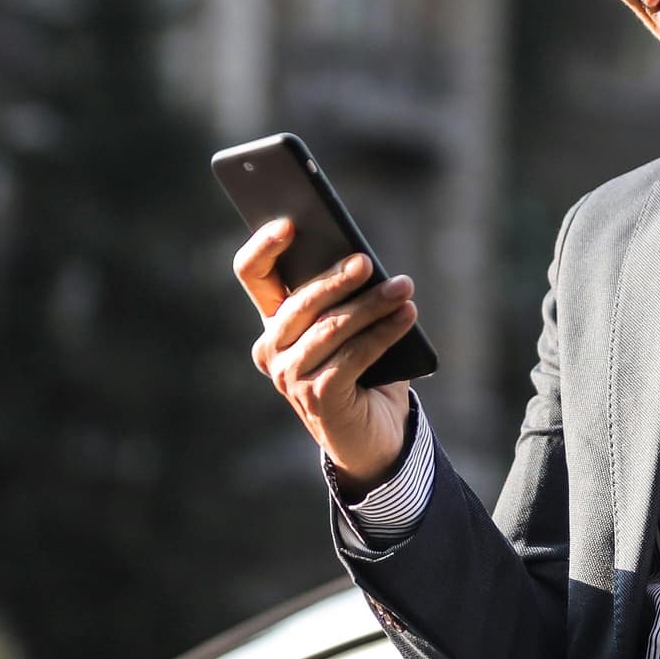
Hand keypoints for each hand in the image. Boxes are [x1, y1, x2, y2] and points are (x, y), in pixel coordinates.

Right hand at [233, 218, 418, 487]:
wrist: (374, 435)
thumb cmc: (363, 371)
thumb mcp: (350, 327)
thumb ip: (345, 297)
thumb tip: (362, 260)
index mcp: (273, 321)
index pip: (253, 274)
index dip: (264, 246)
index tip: (290, 223)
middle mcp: (272, 349)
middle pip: (300, 302)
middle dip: (337, 279)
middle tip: (368, 262)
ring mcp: (290, 376)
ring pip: (331, 328)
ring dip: (372, 306)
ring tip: (403, 288)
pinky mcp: (318, 397)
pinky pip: (353, 356)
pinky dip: (384, 333)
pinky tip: (406, 317)